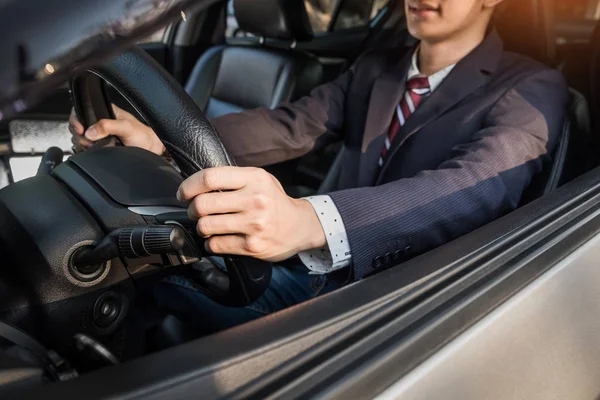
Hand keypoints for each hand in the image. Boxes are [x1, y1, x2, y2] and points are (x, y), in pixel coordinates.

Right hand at [69, 104, 164, 154]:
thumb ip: (108, 126)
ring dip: (85, 144)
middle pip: (79, 126)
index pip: (83, 109)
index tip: (80, 129)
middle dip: (80, 135)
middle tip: (89, 141)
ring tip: (96, 146)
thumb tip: (90, 131)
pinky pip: (87, 148)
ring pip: (81, 138)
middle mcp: (100, 123)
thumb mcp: (126, 127)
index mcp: (106, 112)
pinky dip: (87, 151)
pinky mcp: (100, 147)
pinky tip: (96, 151)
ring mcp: (99, 136)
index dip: (76, 118)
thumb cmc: (143, 136)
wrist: (150, 151)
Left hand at [177, 167, 326, 261]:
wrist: (300, 226)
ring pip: (206, 226)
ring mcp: (254, 225)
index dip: (189, 186)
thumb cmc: (274, 201)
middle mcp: (255, 200)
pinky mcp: (252, 246)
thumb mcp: (260, 179)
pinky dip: (211, 243)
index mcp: (255, 178)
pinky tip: (219, 239)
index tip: (184, 194)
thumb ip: (233, 178)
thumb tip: (196, 183)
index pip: (210, 178)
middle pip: (203, 204)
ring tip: (209, 225)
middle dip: (193, 210)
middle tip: (196, 212)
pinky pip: (216, 245)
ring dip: (202, 227)